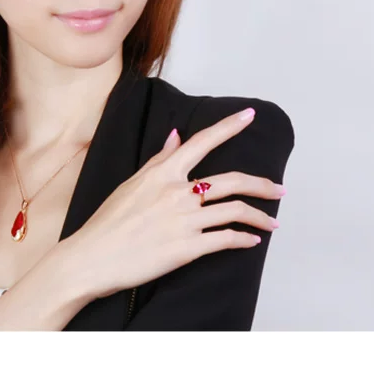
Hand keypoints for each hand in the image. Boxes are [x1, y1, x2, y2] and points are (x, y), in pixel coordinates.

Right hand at [66, 108, 281, 299]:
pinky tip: (252, 241)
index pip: (203, 141)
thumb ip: (159, 159)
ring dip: (259, 216)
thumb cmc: (108, 222)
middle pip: (231, 181)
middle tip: (280, 189)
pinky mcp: (187, 248)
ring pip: (234, 211)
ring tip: (273, 222)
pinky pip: (225, 239)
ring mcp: (184, 220)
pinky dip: (243, 240)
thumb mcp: (132, 182)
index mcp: (163, 171)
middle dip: (261, 184)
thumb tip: (176, 135)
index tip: (250, 116)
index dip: (229, 127)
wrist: (93, 257)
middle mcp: (177, 192)